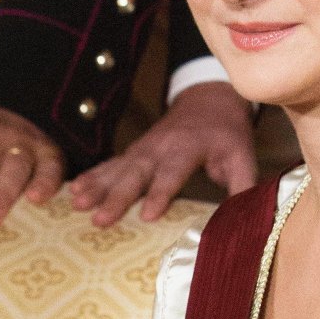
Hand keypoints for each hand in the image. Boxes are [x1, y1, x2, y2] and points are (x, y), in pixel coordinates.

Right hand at [70, 80, 256, 227]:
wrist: (209, 99)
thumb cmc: (228, 134)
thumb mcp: (243, 156)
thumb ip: (243, 186)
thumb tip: (246, 217)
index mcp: (188, 147)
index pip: (173, 173)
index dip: (160, 193)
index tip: (147, 216)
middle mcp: (160, 146)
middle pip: (136, 173)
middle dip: (117, 196)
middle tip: (99, 219)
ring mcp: (143, 148)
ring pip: (117, 168)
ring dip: (96, 186)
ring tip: (77, 204)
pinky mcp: (134, 152)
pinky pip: (110, 165)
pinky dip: (91, 177)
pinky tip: (73, 191)